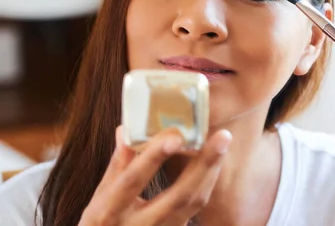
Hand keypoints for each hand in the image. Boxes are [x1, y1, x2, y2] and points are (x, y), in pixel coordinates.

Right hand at [79, 126, 231, 225]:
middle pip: (179, 195)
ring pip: (194, 203)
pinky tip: (213, 163)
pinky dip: (206, 182)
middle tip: (223, 136)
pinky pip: (196, 208)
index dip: (154, 158)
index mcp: (110, 210)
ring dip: (210, 170)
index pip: (134, 180)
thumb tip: (126, 129)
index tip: (176, 136)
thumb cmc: (101, 223)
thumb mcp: (99, 197)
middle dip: (204, 163)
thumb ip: (117, 164)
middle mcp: (140, 225)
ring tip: (222, 143)